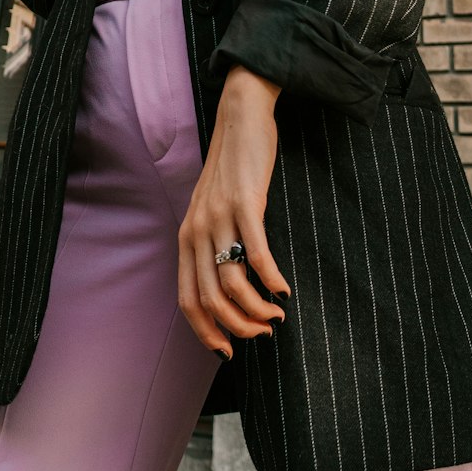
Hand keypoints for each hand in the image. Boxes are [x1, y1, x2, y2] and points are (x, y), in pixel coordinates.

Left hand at [177, 69, 289, 358]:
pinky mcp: (246, 202)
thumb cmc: (231, 170)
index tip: (227, 351)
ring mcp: (220, 217)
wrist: (239, 119)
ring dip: (256, 309)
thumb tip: (229, 287)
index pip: (187, 299)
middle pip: (210, 298)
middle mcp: (197, 231)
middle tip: (262, 333)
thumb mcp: (211, 210)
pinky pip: (257, 252)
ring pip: (232, 282)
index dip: (205, 331)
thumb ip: (213, 244)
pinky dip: (271, 278)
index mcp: (187, 237)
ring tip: (276, 316)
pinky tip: (284, 288)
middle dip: (237, 327)